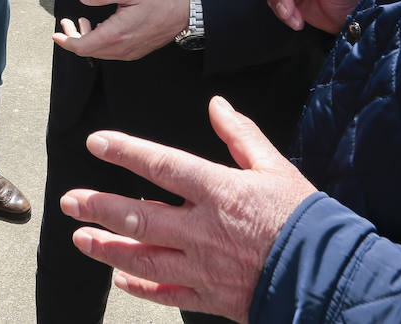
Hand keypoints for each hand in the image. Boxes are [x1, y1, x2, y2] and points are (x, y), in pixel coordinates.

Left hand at [53, 0, 188, 60]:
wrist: (183, 15)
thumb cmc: (158, 1)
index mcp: (116, 34)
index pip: (82, 46)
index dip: (66, 41)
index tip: (56, 34)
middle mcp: (120, 49)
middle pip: (88, 51)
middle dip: (73, 37)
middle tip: (66, 22)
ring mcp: (128, 53)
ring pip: (99, 52)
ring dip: (87, 38)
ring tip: (84, 20)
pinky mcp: (134, 52)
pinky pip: (110, 51)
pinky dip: (99, 41)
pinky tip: (100, 27)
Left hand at [60, 96, 317, 321]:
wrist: (330, 277)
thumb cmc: (306, 220)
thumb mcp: (276, 167)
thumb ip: (241, 135)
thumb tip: (217, 105)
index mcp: (219, 191)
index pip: (161, 164)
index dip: (125, 151)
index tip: (96, 143)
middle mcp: (203, 229)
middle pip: (139, 214)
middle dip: (99, 206)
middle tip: (70, 200)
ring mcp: (203, 266)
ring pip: (143, 255)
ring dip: (107, 246)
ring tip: (80, 237)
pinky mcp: (211, 296)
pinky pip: (166, 291)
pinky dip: (140, 285)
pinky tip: (121, 278)